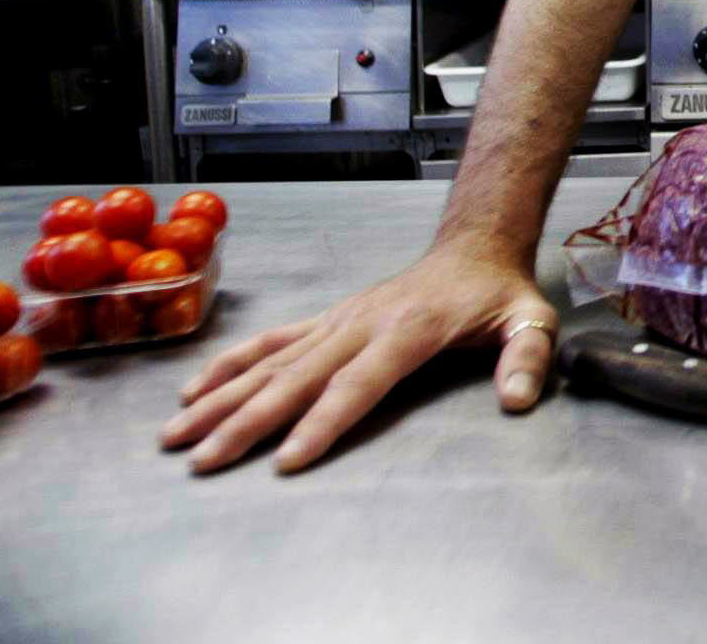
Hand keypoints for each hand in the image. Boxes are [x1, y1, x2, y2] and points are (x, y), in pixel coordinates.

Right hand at [159, 239, 556, 473]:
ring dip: (221, 398)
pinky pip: (271, 341)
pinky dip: (230, 364)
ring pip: (270, 362)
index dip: (323, 422)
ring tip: (175, 433)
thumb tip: (518, 399)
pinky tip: (193, 389)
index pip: (359, 384)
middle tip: (203, 460)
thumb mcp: (531, 321)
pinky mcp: (326, 319)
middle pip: (297, 379)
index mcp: (408, 331)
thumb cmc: (499, 293)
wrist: (472, 247)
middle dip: (247, 422)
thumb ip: (527, 360)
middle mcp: (361, 324)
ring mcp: (337, 320)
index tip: (286, 461)